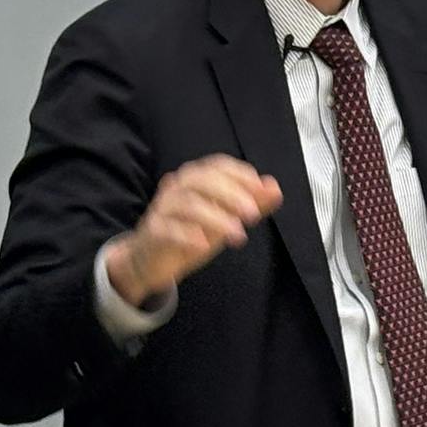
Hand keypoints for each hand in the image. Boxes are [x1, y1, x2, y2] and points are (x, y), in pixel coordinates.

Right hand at [106, 155, 281, 305]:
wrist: (152, 260)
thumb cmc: (192, 233)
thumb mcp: (226, 219)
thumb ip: (252, 203)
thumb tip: (274, 187)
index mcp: (196, 178)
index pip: (219, 166)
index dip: (241, 175)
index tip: (261, 192)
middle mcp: (177, 187)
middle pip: (203, 180)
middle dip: (232, 195)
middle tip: (253, 215)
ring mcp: (162, 208)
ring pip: (189, 204)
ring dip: (217, 219)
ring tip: (238, 236)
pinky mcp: (152, 232)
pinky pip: (168, 229)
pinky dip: (188, 235)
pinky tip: (204, 245)